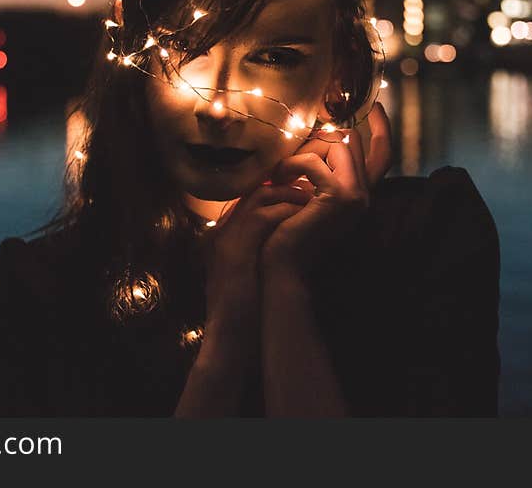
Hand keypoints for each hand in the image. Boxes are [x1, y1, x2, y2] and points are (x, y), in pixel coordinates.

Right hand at [197, 181, 312, 329]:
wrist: (228, 343)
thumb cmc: (246, 316)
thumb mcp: (250, 277)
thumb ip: (261, 255)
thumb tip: (287, 240)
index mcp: (222, 240)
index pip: (249, 201)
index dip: (276, 193)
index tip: (299, 195)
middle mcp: (220, 234)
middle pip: (253, 193)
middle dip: (284, 187)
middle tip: (310, 190)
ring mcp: (225, 241)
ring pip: (258, 198)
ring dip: (288, 195)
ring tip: (311, 200)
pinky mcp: (236, 251)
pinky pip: (262, 217)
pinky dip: (286, 212)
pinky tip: (304, 215)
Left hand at [259, 102, 391, 274]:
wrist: (284, 266)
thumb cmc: (289, 231)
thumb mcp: (309, 196)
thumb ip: (320, 173)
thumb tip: (318, 135)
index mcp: (361, 194)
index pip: (383, 153)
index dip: (382, 127)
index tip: (377, 105)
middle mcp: (365, 194)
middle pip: (350, 140)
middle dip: (316, 138)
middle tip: (289, 156)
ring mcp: (355, 195)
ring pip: (334, 144)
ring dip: (300, 152)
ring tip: (279, 173)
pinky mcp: (338, 196)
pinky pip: (312, 161)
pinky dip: (289, 166)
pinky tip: (276, 180)